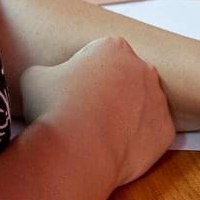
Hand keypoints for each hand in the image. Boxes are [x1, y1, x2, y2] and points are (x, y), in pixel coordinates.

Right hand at [21, 35, 174, 187]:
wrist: (77, 151)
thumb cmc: (55, 109)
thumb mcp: (34, 78)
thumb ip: (47, 72)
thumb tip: (47, 79)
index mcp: (113, 48)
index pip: (100, 55)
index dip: (83, 73)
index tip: (72, 91)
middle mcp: (143, 68)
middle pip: (125, 77)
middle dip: (109, 92)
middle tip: (86, 114)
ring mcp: (159, 100)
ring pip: (141, 105)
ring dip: (126, 115)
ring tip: (99, 134)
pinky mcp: (166, 130)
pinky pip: (151, 133)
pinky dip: (137, 141)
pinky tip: (115, 149)